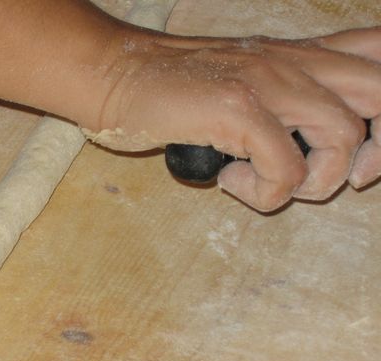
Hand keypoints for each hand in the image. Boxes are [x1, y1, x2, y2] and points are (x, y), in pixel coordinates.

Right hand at [92, 27, 380, 211]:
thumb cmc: (171, 91)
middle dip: (378, 153)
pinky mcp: (239, 108)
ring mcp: (269, 81)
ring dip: (314, 182)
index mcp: (301, 55)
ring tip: (266, 184)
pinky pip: (286, 169)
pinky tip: (230, 180)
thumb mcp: (243, 83)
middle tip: (347, 179)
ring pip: (344, 137)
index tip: (363, 160)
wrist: (116, 79)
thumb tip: (311, 152)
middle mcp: (296, 61)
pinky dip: (264, 193)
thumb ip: (282, 102)